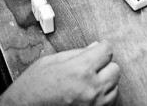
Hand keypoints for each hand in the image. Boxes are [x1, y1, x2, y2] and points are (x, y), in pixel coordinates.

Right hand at [0, 41, 119, 105]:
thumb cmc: (31, 90)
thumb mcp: (51, 61)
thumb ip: (76, 53)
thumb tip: (94, 48)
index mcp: (80, 70)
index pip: (107, 51)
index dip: (101, 47)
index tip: (98, 49)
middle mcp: (91, 89)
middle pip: (115, 69)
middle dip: (105, 64)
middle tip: (93, 65)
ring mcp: (93, 105)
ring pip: (114, 88)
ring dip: (105, 82)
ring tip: (90, 81)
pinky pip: (108, 103)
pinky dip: (102, 97)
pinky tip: (90, 93)